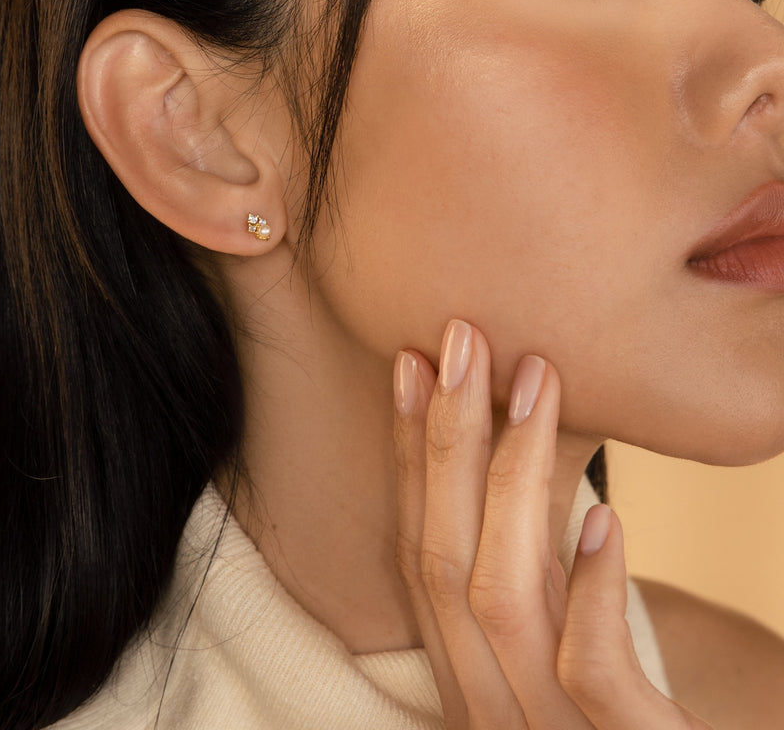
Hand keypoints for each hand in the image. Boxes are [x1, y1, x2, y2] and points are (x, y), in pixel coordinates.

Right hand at [392, 319, 709, 728]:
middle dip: (442, 439)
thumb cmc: (625, 729)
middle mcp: (487, 709)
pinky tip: (601, 518)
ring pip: (499, 597)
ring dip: (510, 478)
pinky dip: (588, 589)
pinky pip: (588, 671)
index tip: (408, 366)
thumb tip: (520, 469)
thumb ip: (535, 583)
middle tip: (457, 340)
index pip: (417, 552)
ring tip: (532, 383)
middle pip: (440, 561)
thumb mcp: (564, 650)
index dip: (405, 455)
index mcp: (469, 679)